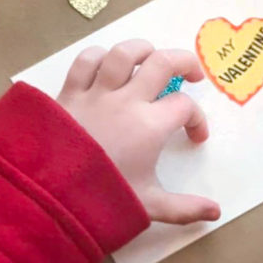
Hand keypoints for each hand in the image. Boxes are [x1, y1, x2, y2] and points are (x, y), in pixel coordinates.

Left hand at [56, 39, 220, 224]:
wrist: (47, 196)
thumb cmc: (101, 200)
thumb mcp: (147, 206)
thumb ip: (184, 208)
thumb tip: (216, 213)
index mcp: (150, 126)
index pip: (185, 107)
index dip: (197, 119)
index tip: (194, 137)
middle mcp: (126, 101)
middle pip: (163, 63)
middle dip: (185, 62)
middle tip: (192, 74)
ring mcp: (96, 94)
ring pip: (124, 53)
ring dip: (143, 50)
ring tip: (152, 57)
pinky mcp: (68, 93)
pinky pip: (85, 62)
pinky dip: (99, 56)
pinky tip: (106, 64)